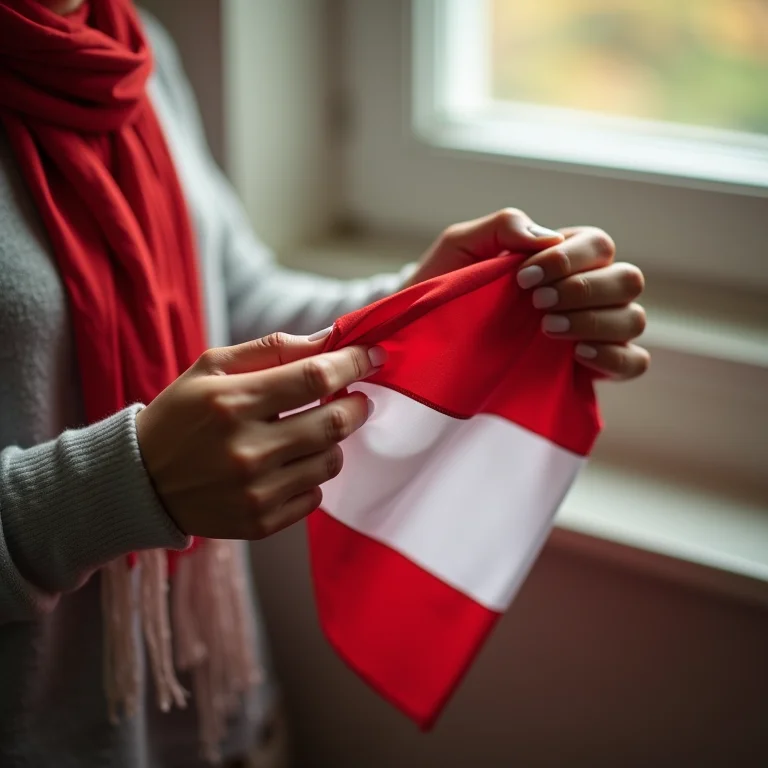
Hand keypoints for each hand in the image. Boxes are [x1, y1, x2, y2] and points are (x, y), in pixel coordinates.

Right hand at [135, 333, 384, 539]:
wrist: (139, 481)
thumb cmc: (180, 414)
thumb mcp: (211, 367)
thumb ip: (271, 348)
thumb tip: (328, 340)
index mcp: (232, 402)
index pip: (315, 377)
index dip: (354, 363)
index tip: (373, 357)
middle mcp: (246, 450)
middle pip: (334, 423)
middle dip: (357, 405)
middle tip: (356, 398)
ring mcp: (254, 492)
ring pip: (330, 461)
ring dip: (332, 442)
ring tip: (310, 433)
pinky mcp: (259, 523)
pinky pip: (314, 496)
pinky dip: (312, 476)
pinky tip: (289, 465)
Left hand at [409, 209, 648, 379]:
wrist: (427, 335)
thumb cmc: (447, 283)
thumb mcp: (463, 245)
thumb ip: (504, 226)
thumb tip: (550, 238)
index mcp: (565, 257)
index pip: (599, 245)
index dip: (569, 260)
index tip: (523, 278)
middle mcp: (588, 292)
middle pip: (628, 279)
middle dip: (583, 289)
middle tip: (537, 303)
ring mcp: (594, 330)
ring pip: (632, 319)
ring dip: (593, 321)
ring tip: (546, 329)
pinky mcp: (591, 369)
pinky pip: (634, 362)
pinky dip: (614, 356)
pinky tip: (576, 353)